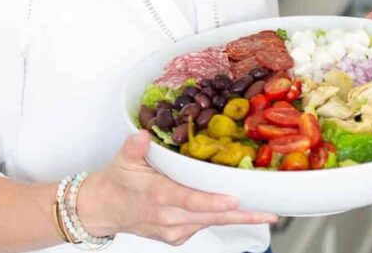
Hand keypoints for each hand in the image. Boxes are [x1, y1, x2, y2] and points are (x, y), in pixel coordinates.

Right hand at [78, 130, 278, 245]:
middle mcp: (168, 216)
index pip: (190, 201)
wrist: (103, 209)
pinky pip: (202, 226)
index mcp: (158, 195)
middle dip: (241, 215)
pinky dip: (218, 218)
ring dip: (236, 218)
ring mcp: (173, 230)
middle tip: (269, 213)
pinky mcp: (176, 236)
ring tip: (262, 212)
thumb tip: (144, 134)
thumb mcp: (123, 159)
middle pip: (210, 217)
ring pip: (210, 223)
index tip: (234, 200)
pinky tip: (234, 210)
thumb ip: (135, 146)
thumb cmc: (116, 182)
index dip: (213, 202)